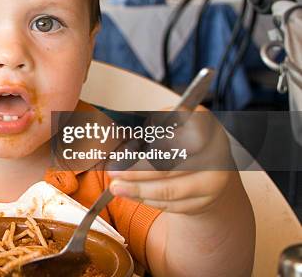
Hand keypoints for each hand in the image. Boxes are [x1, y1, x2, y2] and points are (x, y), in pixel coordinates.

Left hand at [107, 108, 235, 214]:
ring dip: (139, 190)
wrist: (206, 163)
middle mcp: (215, 152)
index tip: (128, 150)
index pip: (185, 135)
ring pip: (171, 190)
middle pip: (173, 166)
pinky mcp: (206, 201)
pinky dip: (148, 200)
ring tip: (116, 187)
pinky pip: (172, 204)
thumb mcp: (161, 124)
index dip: (157, 145)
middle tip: (113, 172)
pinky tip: (132, 194)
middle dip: (137, 171)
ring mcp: (214, 180)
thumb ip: (141, 130)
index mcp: (204, 124)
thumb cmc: (176, 137)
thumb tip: (111, 139)